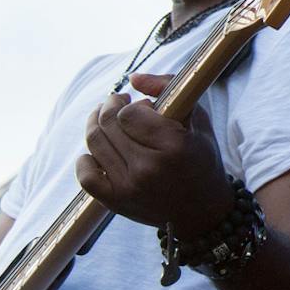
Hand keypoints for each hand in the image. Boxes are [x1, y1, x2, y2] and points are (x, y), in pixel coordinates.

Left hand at [75, 72, 233, 229]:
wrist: (203, 211)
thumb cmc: (201, 159)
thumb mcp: (197, 119)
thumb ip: (168, 88)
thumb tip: (133, 78)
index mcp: (174, 146)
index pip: (129, 113)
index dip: (132, 105)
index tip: (142, 106)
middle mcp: (149, 168)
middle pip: (108, 124)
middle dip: (109, 106)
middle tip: (117, 103)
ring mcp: (129, 187)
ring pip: (94, 144)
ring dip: (96, 124)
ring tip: (106, 119)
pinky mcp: (116, 203)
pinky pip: (86, 175)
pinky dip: (86, 158)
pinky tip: (97, 151)